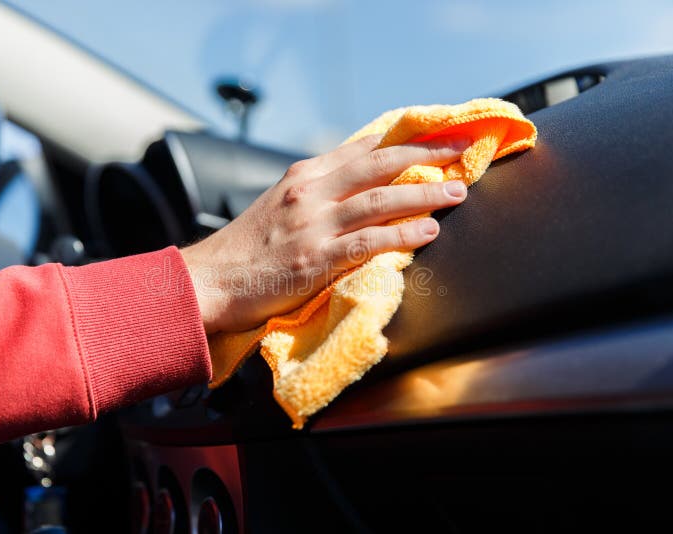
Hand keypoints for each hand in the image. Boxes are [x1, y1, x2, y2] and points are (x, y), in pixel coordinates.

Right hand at [180, 134, 470, 332]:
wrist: (209, 280)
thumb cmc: (246, 249)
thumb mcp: (279, 206)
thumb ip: (317, 193)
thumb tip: (358, 187)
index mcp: (303, 175)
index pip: (362, 147)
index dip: (405, 139)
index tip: (437, 134)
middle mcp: (310, 191)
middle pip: (380, 163)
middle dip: (426, 153)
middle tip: (462, 148)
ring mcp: (313, 223)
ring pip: (381, 199)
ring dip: (424, 192)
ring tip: (457, 191)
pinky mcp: (315, 258)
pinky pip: (369, 241)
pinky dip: (403, 233)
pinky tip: (429, 230)